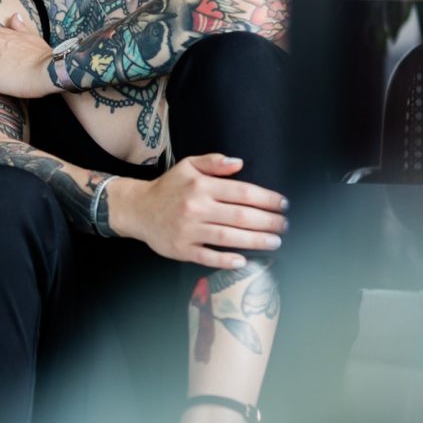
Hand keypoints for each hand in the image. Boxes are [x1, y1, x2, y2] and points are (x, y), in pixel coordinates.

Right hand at [106, 154, 287, 267]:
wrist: (138, 209)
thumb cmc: (168, 187)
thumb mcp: (188, 165)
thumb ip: (214, 162)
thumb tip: (239, 163)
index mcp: (201, 186)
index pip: (243, 192)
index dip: (267, 199)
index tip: (282, 204)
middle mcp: (196, 207)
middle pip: (241, 216)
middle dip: (268, 222)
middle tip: (284, 225)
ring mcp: (189, 230)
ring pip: (228, 237)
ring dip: (255, 240)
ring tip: (274, 241)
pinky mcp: (181, 249)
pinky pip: (207, 256)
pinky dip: (226, 260)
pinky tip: (243, 260)